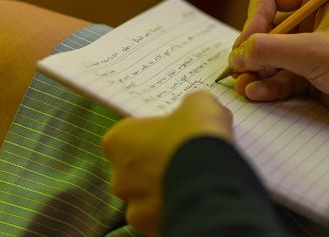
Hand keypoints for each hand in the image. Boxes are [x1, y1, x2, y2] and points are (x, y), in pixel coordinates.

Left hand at [101, 91, 233, 234]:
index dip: (152, 135)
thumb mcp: (198, 104)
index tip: (173, 134)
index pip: (128, 136)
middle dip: (156, 166)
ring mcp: (133, 207)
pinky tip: (196, 199)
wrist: (211, 179)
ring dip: (165, 190)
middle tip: (186, 158)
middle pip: (135, 169)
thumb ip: (190, 106)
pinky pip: (162, 216)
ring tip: (195, 182)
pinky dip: (175, 208)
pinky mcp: (150, 228)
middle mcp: (117, 176)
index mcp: (118, 141)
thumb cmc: (195, 135)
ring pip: (147, 197)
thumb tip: (196, 110)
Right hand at [228, 0, 328, 145]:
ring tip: (246, 87)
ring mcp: (314, 48)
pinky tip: (258, 95)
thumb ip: (269, 50)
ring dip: (255, 71)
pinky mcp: (314, 75)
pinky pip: (280, 76)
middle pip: (265, 26)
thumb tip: (235, 54)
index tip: (250, 44)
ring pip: (270, 54)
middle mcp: (315, 18)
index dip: (253, 17)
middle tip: (240, 70)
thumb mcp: (313, 53)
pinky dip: (268, 85)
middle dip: (251, 50)